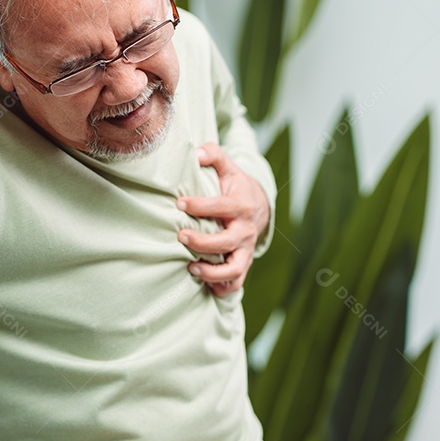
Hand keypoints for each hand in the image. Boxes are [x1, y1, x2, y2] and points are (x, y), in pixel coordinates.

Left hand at [177, 142, 271, 296]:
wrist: (259, 207)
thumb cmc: (235, 187)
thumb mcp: (228, 168)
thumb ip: (213, 155)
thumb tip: (197, 153)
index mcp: (241, 206)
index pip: (221, 207)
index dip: (200, 206)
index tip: (179, 203)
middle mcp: (245, 230)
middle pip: (227, 242)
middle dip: (202, 242)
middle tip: (180, 236)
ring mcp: (245, 250)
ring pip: (234, 269)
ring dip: (212, 272)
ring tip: (190, 267)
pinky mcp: (243, 263)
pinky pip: (235, 283)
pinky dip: (221, 287)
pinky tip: (202, 283)